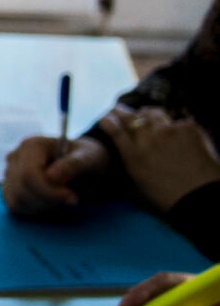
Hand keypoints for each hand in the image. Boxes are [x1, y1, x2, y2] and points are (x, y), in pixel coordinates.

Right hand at [3, 135, 109, 214]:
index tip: (73, 198)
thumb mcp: (88, 159)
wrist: (80, 165)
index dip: (49, 192)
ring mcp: (8, 173)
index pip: (29, 175)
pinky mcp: (8, 188)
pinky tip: (50, 202)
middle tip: (72, 200)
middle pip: (21, 189)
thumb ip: (72, 166)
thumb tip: (51, 177)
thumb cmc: (85, 159)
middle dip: (48, 201)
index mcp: (31, 145)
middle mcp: (15, 157)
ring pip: (17, 200)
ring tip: (62, 199)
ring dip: (43, 206)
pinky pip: (15, 206)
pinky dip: (35, 210)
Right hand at [99, 107, 219, 212]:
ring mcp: (168, 131)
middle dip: (120, 111)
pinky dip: (175, 125)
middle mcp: (148, 140)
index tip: (105, 119)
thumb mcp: (139, 182)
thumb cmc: (169, 196)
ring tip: (148, 117)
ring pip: (152, 113)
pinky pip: (177, 120)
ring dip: (147, 115)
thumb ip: (130, 163)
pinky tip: (177, 134)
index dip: (107, 121)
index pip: (114, 129)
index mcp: (133, 156)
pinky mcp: (188, 128)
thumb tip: (125, 152)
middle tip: (117, 109)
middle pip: (129, 117)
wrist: (201, 196)